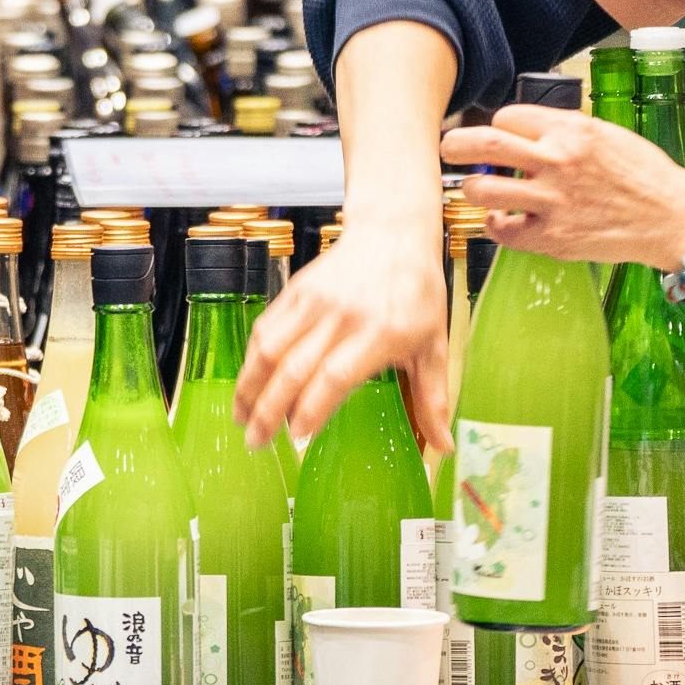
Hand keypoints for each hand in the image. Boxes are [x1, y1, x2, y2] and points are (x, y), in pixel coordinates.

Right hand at [234, 213, 449, 450]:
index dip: (312, 408)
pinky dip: (253, 358)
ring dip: (250, 385)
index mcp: (382, 333)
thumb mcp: (435, 346)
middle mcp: (343, 316)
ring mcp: (315, 300)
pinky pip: (266, 326)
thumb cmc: (418, 294)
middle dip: (269, 410)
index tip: (297, 437)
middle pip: (294, 367)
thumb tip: (445, 449)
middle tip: (255, 442)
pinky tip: (249, 382)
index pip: (335, 376)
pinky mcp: (296, 288)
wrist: (393, 235)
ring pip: (270, 347)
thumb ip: (434, 400)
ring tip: (240, 417)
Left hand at [443, 103, 684, 278]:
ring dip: (472, 187)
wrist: (671, 217)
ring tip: (476, 187)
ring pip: (484, 188)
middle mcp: (558, 162)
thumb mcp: (604, 133)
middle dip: (454, 144)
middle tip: (448, 147)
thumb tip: (522, 127)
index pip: (507, 117)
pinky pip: (502, 230)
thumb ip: (563, 129)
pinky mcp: (553, 237)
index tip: (495, 132)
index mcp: (571, 130)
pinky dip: (495, 224)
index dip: (498, 125)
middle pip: (483, 143)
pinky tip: (502, 219)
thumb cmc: (641, 174)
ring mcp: (553, 202)